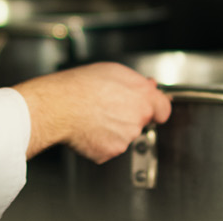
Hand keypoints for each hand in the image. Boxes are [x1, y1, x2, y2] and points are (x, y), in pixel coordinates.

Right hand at [10, 62, 171, 161]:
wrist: (58, 106)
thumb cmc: (80, 86)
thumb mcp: (113, 71)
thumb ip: (136, 82)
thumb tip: (149, 87)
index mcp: (142, 98)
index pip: (164, 109)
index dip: (156, 108)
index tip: (152, 109)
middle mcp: (137, 120)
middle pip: (141, 122)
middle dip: (129, 116)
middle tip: (108, 106)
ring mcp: (124, 138)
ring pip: (124, 135)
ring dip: (113, 128)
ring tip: (94, 115)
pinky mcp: (109, 152)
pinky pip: (108, 148)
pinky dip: (100, 140)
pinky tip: (88, 127)